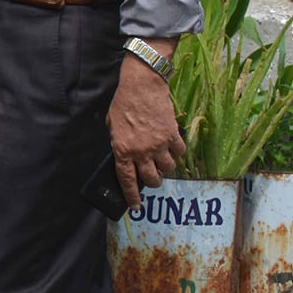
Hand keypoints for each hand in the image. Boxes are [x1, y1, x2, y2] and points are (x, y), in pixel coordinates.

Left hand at [108, 53, 184, 210]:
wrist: (142, 86)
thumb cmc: (124, 103)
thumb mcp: (113, 126)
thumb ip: (119, 144)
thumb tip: (125, 158)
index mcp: (122, 150)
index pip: (127, 180)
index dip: (132, 196)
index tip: (136, 206)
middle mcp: (141, 151)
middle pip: (152, 180)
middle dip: (153, 181)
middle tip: (152, 176)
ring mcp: (158, 145)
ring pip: (168, 169)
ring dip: (166, 166)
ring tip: (161, 157)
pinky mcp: (172, 136)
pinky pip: (179, 153)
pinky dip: (177, 151)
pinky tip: (171, 144)